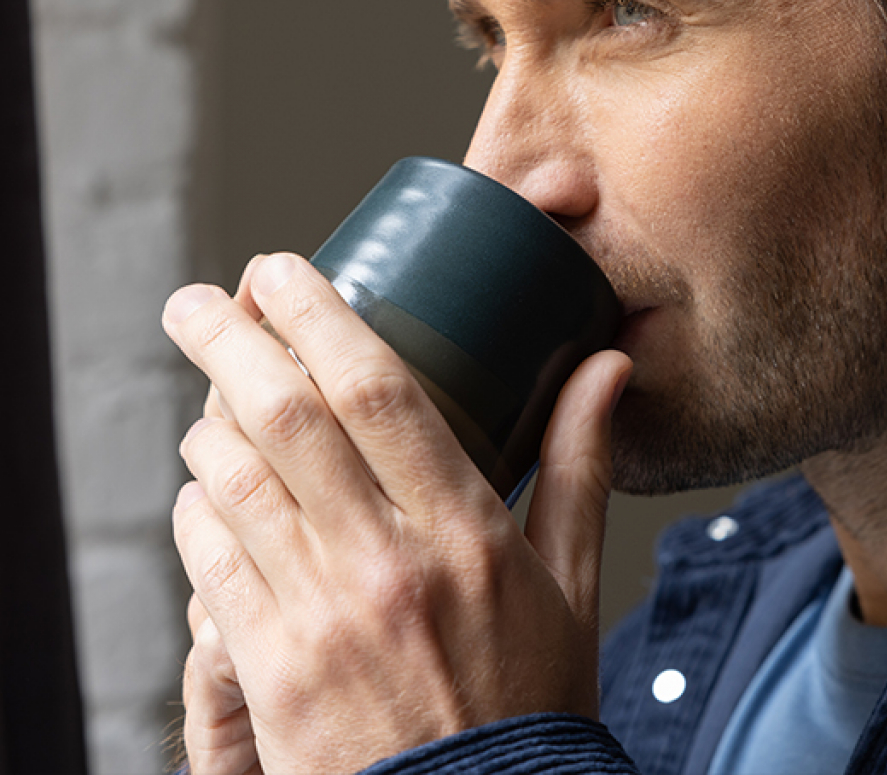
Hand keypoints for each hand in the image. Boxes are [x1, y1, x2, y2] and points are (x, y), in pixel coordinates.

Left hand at [165, 253, 630, 773]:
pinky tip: (206, 489)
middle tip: (196, 301)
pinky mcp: (270, 669)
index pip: (378, 390)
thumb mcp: (572, 581)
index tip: (279, 270)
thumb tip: (606, 368)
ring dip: (207, 422)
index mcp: (467, 528)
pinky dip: (197, 510)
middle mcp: (387, 560)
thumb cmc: (528, 700)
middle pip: (286, 416)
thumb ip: (580, 463)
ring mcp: (320, 616)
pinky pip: (210, 561)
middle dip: (227, 341)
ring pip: (234, 481)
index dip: (318, 315)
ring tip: (207, 393)